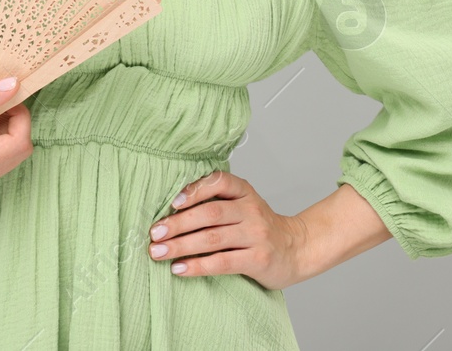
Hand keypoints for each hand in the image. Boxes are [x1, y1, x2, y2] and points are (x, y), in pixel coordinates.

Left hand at [147, 170, 311, 289]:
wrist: (297, 249)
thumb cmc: (259, 227)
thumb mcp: (244, 205)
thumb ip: (217, 201)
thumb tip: (172, 209)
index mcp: (245, 192)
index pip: (219, 182)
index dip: (195, 190)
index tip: (172, 203)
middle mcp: (251, 210)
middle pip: (210, 213)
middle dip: (178, 223)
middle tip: (154, 233)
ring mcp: (256, 235)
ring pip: (212, 238)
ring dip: (181, 246)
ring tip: (158, 252)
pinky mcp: (258, 259)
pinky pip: (223, 262)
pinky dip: (198, 266)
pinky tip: (179, 269)